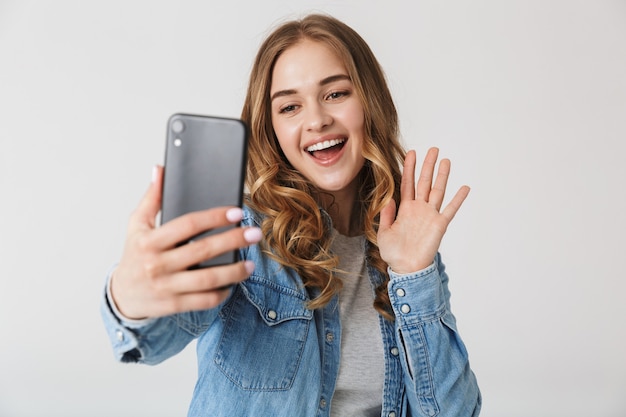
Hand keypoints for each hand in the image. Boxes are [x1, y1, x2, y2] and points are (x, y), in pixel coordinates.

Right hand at [110, 166, 261, 319]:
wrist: (122, 295)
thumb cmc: (135, 255)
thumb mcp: (137, 224)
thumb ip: (152, 198)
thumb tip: (160, 170)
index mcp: (150, 240)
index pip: (188, 224)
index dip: (214, 217)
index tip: (236, 213)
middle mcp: (157, 264)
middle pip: (202, 250)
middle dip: (232, 241)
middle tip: (254, 233)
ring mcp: (166, 286)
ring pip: (206, 280)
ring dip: (233, 272)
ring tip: (250, 264)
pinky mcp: (172, 305)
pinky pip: (202, 301)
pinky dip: (220, 293)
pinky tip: (232, 284)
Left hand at [378, 148, 469, 273]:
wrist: (406, 268)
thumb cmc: (394, 253)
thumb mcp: (383, 232)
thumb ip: (385, 215)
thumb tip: (388, 198)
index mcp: (405, 209)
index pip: (407, 183)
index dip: (409, 168)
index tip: (411, 153)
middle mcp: (419, 209)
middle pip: (424, 182)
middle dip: (428, 165)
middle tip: (433, 149)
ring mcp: (430, 215)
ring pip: (438, 190)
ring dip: (442, 175)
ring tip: (446, 160)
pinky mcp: (439, 224)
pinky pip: (450, 209)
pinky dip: (458, 199)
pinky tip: (464, 187)